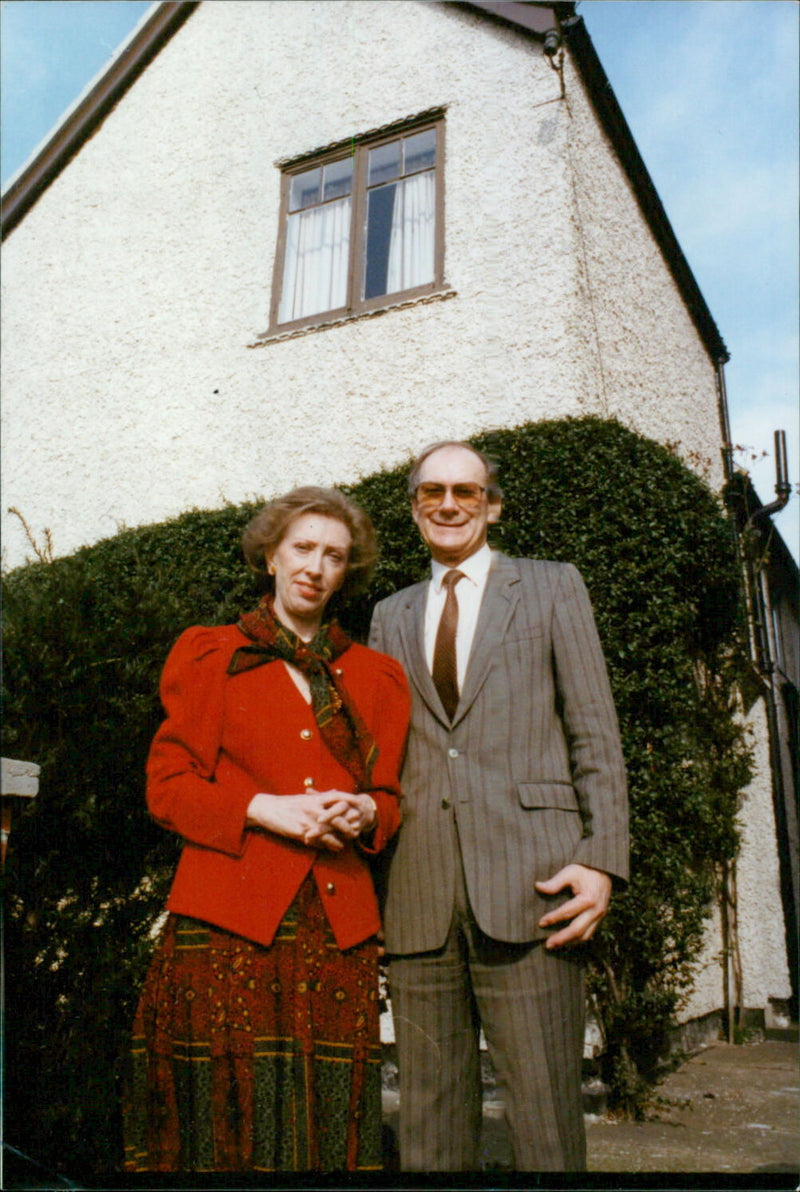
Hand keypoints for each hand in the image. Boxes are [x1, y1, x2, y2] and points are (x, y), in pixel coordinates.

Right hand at [245, 790, 375, 851]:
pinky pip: (319, 840)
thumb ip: (321, 795)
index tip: (359, 803)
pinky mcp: (302, 832)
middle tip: (356, 829)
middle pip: (338, 815)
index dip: (349, 799)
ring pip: (330, 830)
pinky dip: (328, 845)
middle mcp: (314, 808)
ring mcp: (309, 820)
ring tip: (346, 843)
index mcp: (315, 798)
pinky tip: (335, 848)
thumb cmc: (287, 803)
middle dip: (349, 822)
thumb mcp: (305, 797)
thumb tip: (336, 791)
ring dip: (340, 838)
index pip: (337, 796)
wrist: (268, 809)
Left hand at [535, 863, 611, 949]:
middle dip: (562, 939)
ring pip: (585, 936)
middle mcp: (596, 911)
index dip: (553, 918)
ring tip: (554, 946)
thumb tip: (537, 886)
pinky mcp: (600, 919)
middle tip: (547, 945)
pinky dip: (577, 940)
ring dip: (569, 943)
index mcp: (588, 899)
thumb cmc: (585, 870)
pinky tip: (566, 941)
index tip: (540, 923)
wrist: (604, 869)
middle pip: (578, 930)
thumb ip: (555, 882)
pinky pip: (589, 934)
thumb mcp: (570, 871)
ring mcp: (600, 916)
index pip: (568, 912)